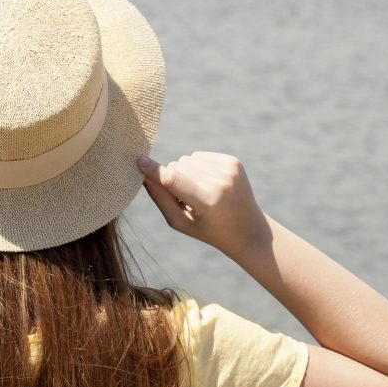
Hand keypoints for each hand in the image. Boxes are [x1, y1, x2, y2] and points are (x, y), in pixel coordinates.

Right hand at [136, 151, 272, 261]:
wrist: (248, 229)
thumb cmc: (209, 230)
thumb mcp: (181, 222)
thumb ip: (160, 199)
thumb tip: (143, 174)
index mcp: (208, 201)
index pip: (173, 179)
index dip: (154, 170)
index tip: (139, 161)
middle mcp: (220, 181)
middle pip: (177, 167)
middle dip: (173, 179)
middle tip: (185, 200)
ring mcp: (229, 169)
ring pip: (187, 159)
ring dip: (186, 173)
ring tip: (199, 193)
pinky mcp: (233, 161)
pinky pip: (200, 156)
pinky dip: (198, 168)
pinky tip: (209, 185)